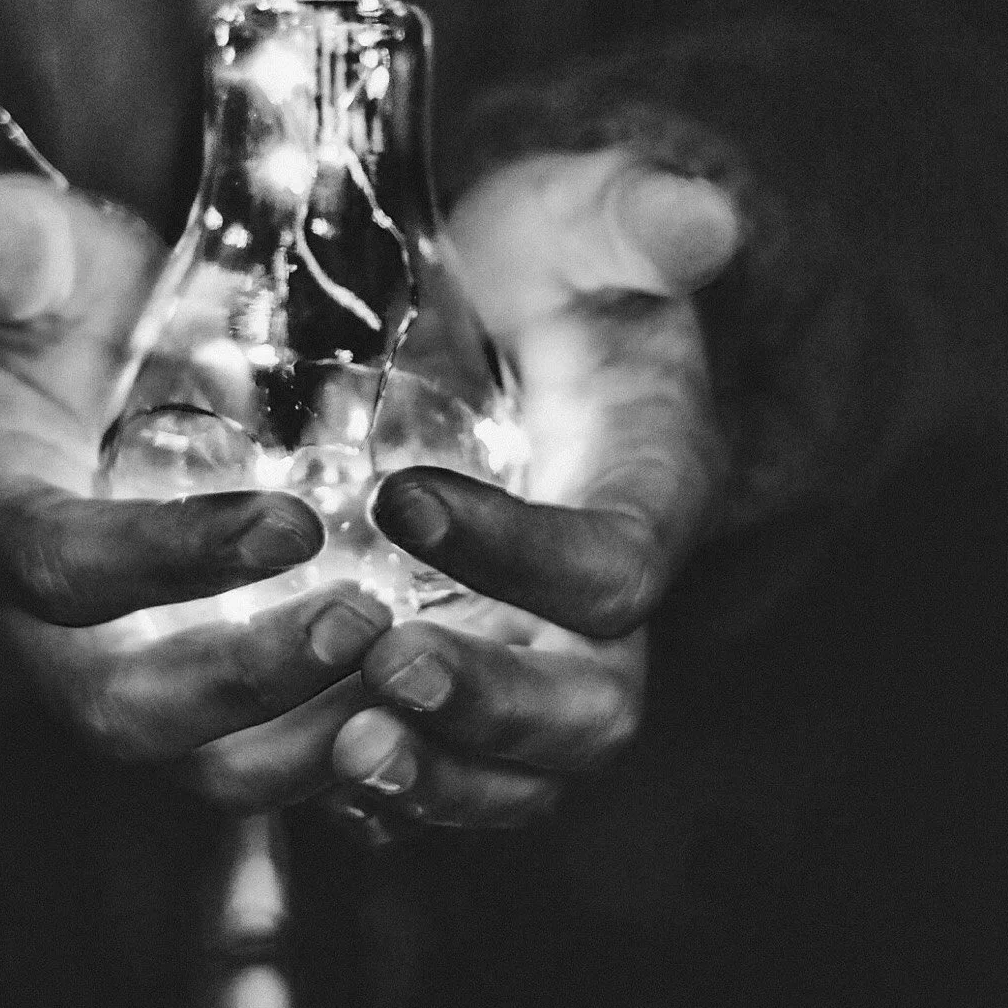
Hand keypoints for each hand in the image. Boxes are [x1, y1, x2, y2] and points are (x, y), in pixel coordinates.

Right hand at [0, 175, 391, 805]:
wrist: (67, 381)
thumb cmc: (54, 311)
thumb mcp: (27, 262)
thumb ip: (12, 248)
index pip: (58, 568)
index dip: (167, 559)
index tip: (295, 522)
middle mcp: (40, 633)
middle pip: (124, 712)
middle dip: (248, 684)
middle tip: (369, 621)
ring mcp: (120, 678)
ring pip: (203, 769)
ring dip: (310, 744)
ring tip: (420, 681)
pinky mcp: (196, 701)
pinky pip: (264, 764)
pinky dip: (344, 756)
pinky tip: (435, 714)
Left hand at [330, 149, 739, 826]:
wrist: (524, 314)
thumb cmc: (560, 267)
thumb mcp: (596, 222)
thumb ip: (642, 221)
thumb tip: (704, 217)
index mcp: (645, 496)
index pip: (610, 566)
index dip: (520, 552)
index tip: (402, 499)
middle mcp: (599, 601)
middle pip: (588, 706)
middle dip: (494, 706)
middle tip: (386, 670)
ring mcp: (531, 648)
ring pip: (518, 770)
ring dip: (437, 778)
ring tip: (343, 754)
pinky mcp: (465, 667)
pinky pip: (444, 766)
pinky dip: (386, 790)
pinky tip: (302, 768)